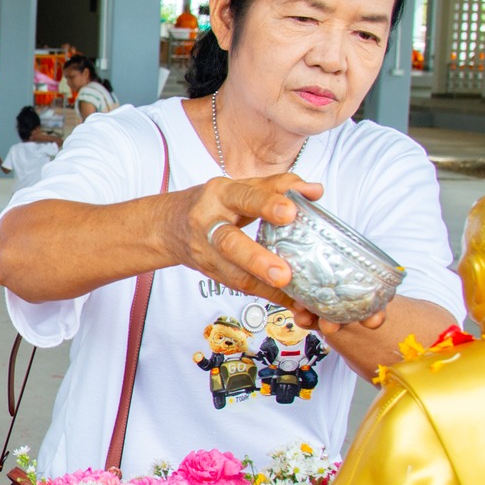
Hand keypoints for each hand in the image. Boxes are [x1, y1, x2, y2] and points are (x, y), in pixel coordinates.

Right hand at [175, 174, 321, 303]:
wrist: (170, 227)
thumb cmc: (214, 204)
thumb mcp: (242, 187)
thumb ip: (278, 186)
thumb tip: (315, 191)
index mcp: (220, 195)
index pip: (244, 196)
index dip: (266, 204)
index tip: (290, 212)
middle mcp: (208, 223)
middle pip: (229, 243)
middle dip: (256, 259)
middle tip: (283, 272)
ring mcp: (207, 252)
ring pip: (232, 273)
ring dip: (262, 285)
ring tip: (288, 291)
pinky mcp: (211, 273)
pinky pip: (239, 286)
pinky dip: (266, 293)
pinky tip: (288, 298)